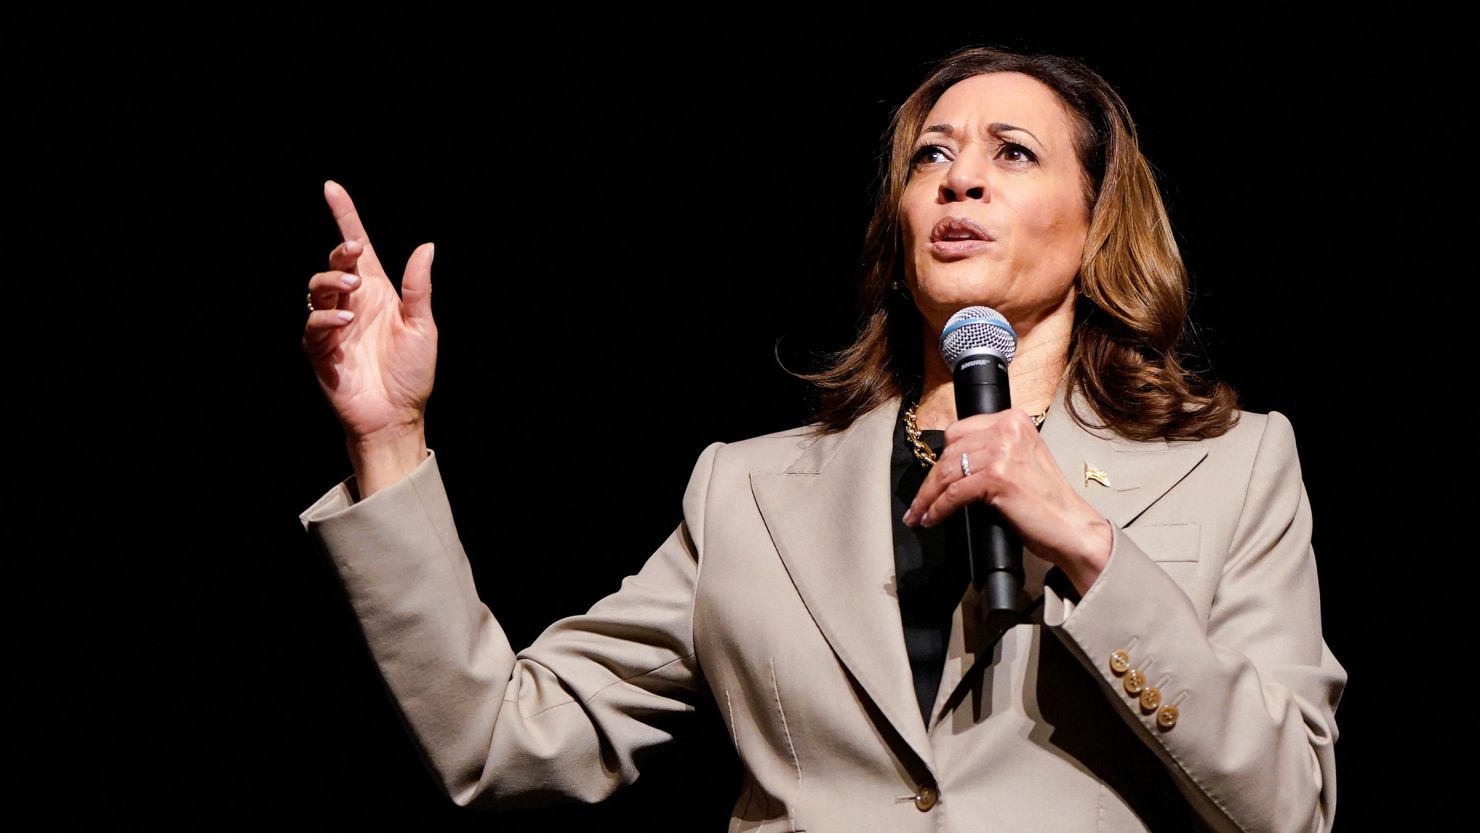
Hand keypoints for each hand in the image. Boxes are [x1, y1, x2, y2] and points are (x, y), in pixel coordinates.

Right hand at [302, 180, 437, 444]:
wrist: (396, 416)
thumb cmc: (413, 374)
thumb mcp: (423, 327)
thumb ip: (418, 289)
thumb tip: (426, 246)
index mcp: (379, 293)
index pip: (358, 247)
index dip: (344, 216)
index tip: (331, 187)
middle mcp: (354, 303)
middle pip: (336, 263)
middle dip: (341, 251)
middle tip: (356, 253)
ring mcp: (334, 324)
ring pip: (318, 287)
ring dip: (332, 280)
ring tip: (352, 288)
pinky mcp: (320, 348)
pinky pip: (313, 323)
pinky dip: (324, 317)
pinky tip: (343, 321)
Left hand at [901, 408, 1112, 595]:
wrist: (1072, 527)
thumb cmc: (1045, 502)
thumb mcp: (1019, 461)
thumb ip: (992, 452)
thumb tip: (950, 465)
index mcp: (1013, 419)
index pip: (960, 432)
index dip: (942, 458)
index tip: (931, 479)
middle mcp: (1008, 428)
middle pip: (950, 451)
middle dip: (930, 480)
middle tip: (918, 504)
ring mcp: (1004, 451)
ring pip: (948, 472)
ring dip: (928, 497)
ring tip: (918, 515)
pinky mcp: (998, 476)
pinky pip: (954, 492)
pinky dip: (938, 508)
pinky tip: (932, 519)